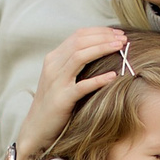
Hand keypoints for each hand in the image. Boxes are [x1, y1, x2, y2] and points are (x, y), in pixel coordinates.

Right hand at [10, 27, 129, 159]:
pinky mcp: (61, 99)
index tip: (117, 34)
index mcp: (53, 58)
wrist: (36, 128)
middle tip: (123, 39)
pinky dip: (98, 79)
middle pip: (80, 42)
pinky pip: (82, 86)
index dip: (99, 32)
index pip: (78, 36)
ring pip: (79, 56)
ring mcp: (56, 82)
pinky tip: (113, 76)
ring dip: (102, 49)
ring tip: (120, 48)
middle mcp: (53, 66)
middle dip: (104, 37)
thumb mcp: (61, 78)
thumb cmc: (54, 103)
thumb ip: (74, 64)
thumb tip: (99, 51)